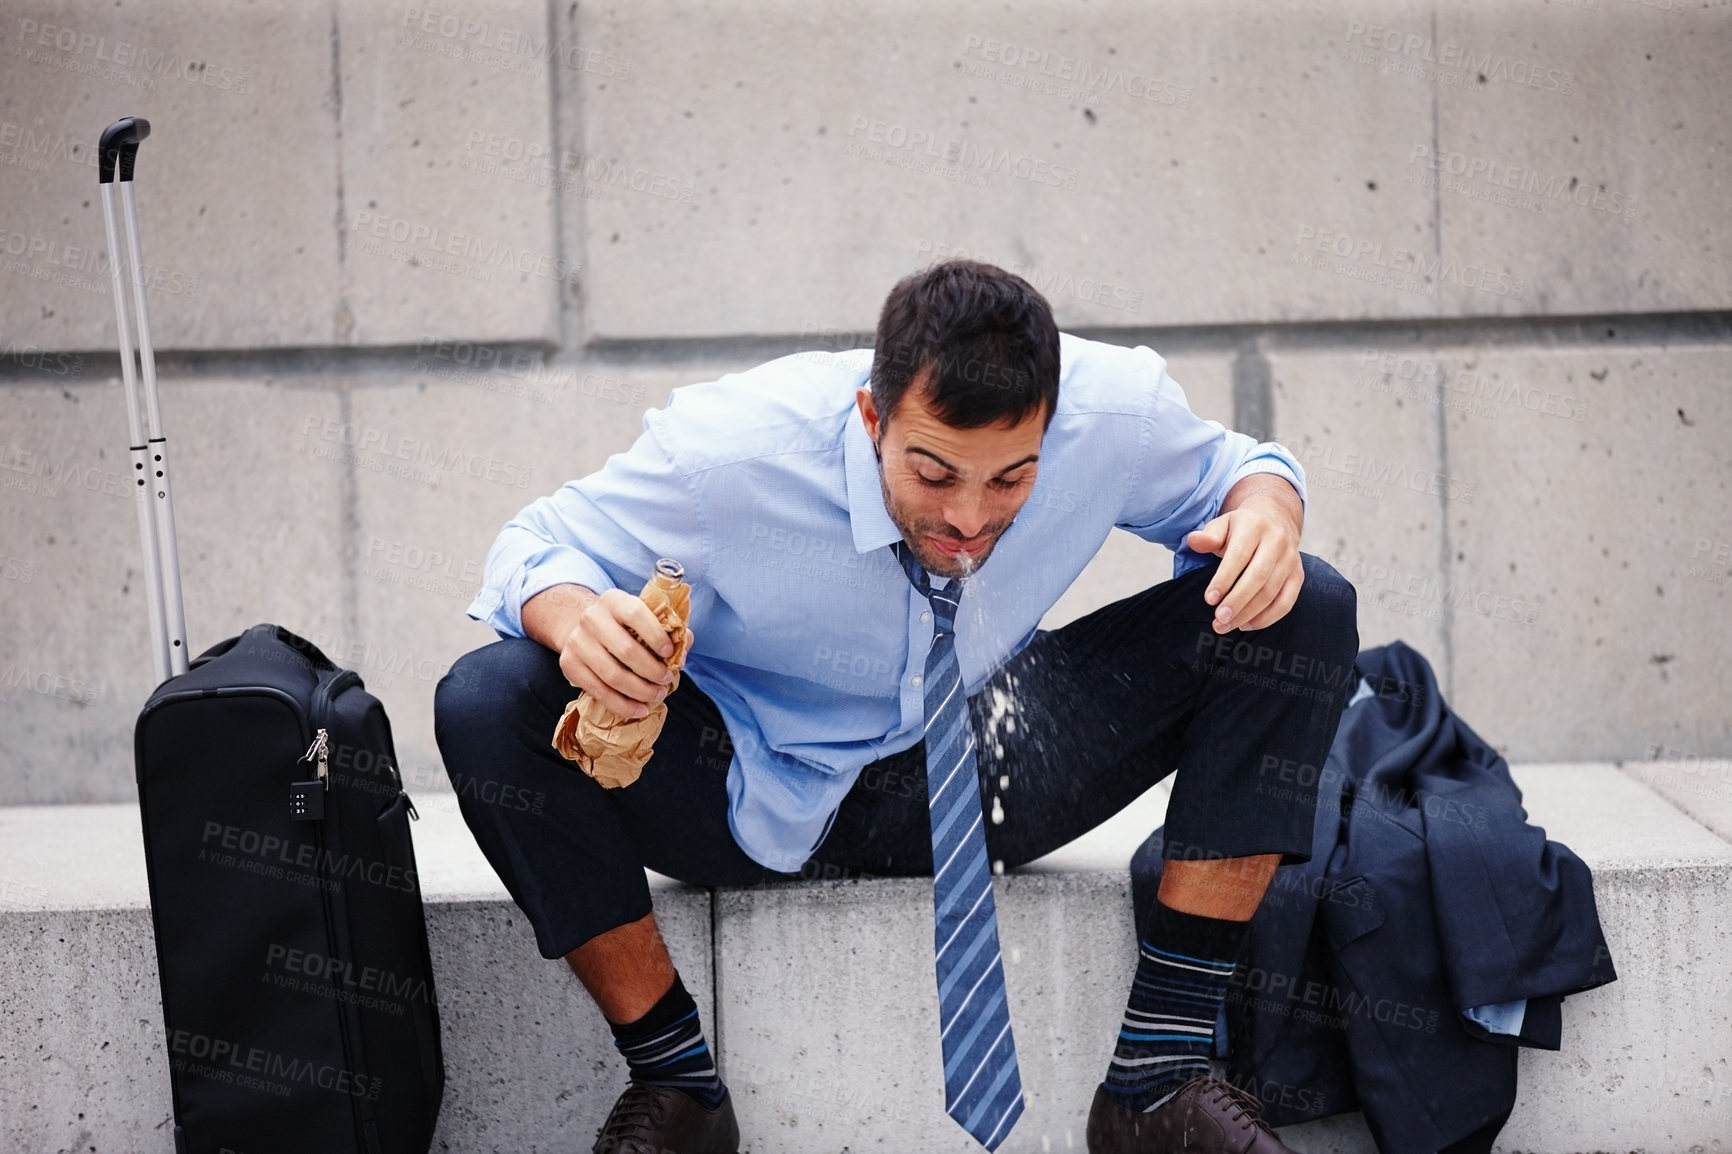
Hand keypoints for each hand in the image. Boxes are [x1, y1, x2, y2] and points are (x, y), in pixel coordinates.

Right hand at [525, 585, 683, 717]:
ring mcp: (577, 641)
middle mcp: (591, 618)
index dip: (655, 636)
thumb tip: (685, 644)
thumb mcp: (642, 616)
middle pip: (625, 651)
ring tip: (657, 696)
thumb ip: (667, 627)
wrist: (580, 627)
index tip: (670, 653)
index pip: (635, 614)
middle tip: (667, 681)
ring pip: (612, 675)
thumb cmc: (622, 625)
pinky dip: (622, 705)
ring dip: (640, 691)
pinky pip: (598, 691)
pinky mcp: (569, 664)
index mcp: (613, 600)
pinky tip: (639, 709)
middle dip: (652, 671)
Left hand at [1185, 490, 1302, 633]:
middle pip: (1258, 577)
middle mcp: (1277, 542)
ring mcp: (1290, 560)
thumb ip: (1208, 536)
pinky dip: (1267, 618)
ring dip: (1248, 613)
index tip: (1209, 599)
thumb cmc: (1242, 528)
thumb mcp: (1222, 525)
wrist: (1276, 520)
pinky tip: (1246, 624)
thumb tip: (1193, 541)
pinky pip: (1286, 602)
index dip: (1224, 579)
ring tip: (1225, 625)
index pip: (1239, 556)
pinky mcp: (1298, 576)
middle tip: (1219, 618)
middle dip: (1237, 601)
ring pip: (1271, 592)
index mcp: (1254, 526)